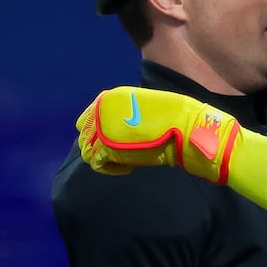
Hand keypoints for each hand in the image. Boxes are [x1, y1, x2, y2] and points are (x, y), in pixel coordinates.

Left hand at [76, 86, 239, 180]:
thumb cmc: (171, 116)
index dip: (97, 132)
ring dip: (104, 158)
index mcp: (108, 98)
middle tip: (117, 152)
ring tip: (124, 160)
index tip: (113, 141)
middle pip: (83, 134)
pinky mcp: (106, 149)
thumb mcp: (140, 105)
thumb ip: (123, 113)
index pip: (86, 118)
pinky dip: (111, 169)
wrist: (183, 128)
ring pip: (87, 151)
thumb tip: (116, 127)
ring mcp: (101, 130)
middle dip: (97, 145)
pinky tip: (128, 167)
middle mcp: (100, 111)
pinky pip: (97, 164)